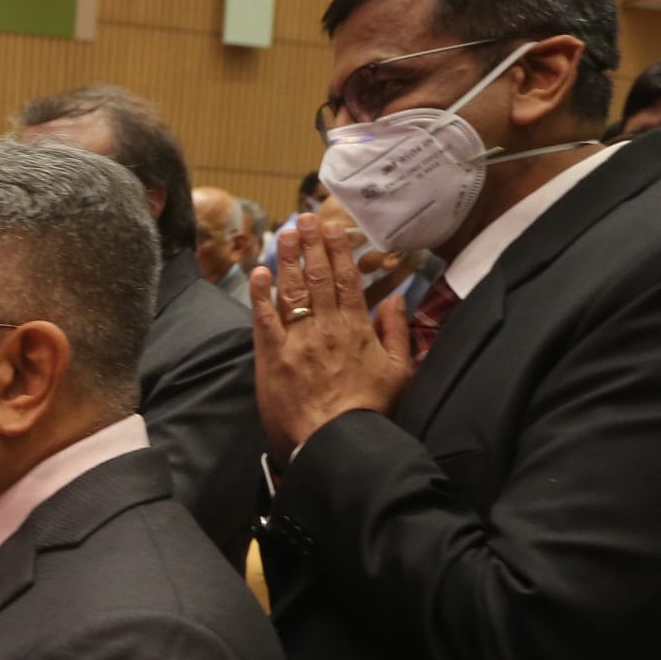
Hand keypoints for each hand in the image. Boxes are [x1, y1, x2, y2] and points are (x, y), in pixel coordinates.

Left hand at [252, 214, 412, 455]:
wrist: (337, 441)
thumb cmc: (371, 411)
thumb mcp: (400, 372)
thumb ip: (398, 333)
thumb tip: (396, 300)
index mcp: (357, 328)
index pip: (346, 279)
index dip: (336, 250)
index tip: (330, 229)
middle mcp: (327, 327)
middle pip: (317, 277)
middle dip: (311, 245)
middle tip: (304, 218)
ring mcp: (298, 340)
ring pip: (292, 290)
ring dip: (289, 258)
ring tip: (286, 233)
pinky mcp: (273, 358)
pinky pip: (264, 319)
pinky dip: (261, 294)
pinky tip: (259, 272)